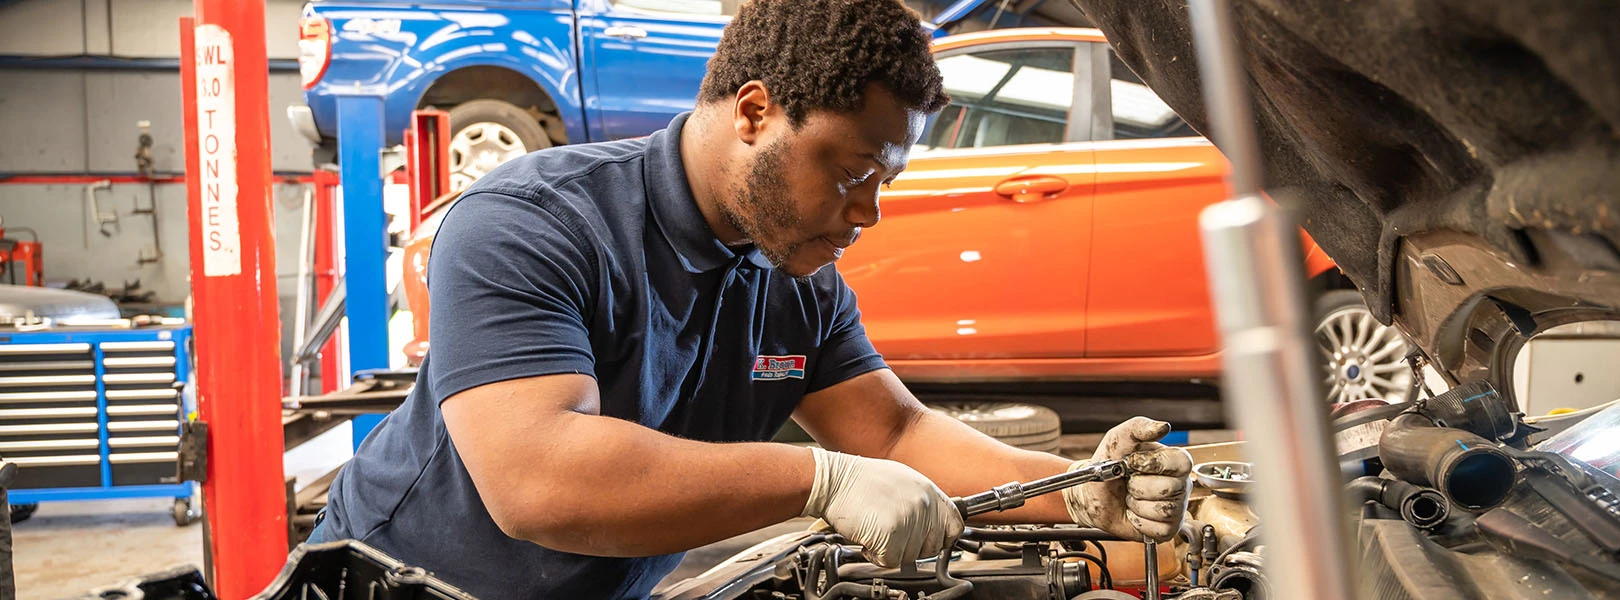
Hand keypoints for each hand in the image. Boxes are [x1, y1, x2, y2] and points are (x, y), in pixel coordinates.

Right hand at [801, 447, 963, 566]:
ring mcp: (908, 520)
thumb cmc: (861, 481)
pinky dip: (876, 554)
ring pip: (910, 556)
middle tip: (892, 531)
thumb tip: (935, 519)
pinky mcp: (890, 535)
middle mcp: (922, 505)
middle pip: (931, 546)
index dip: (942, 537)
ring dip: (892, 549)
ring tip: (877, 526)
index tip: (931, 539)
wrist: (833, 480)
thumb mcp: (903, 480)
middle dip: (912, 546)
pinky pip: (891, 561)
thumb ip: (922, 500)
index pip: (955, 525)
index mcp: (928, 491)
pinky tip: (868, 535)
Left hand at [1062, 417, 1192, 540]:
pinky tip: (1134, 512)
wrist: (1092, 493)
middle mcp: (1180, 484)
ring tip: (1130, 497)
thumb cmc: (1108, 464)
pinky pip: (1156, 529)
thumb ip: (1138, 428)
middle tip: (1129, 482)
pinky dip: (1138, 521)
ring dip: (1136, 504)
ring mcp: (1176, 508)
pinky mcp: (1167, 529)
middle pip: (1169, 488)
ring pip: (1162, 510)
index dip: (1153, 464)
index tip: (1132, 463)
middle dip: (1138, 486)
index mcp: (1174, 461)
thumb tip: (1163, 427)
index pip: (1181, 462)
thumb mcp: (1118, 439)